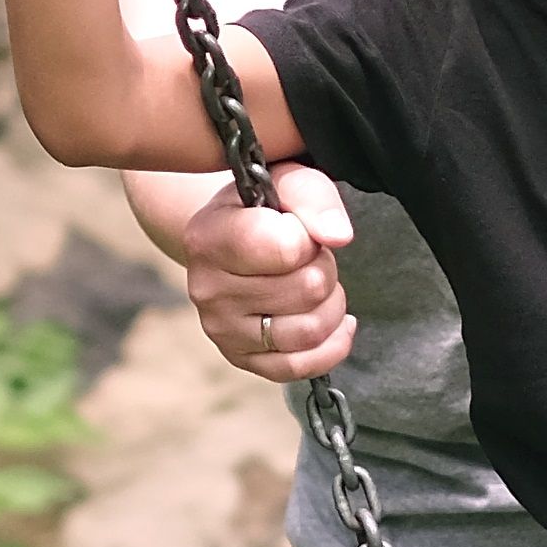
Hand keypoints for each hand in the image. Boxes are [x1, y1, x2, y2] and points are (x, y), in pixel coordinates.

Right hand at [180, 162, 358, 380]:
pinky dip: (332, 344)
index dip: (309, 235)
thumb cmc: (264, 204)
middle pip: (309, 289)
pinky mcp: (240, 358)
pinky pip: (300, 367)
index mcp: (209, 238)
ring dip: (331, 303)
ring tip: (314, 280)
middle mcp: (207, 289)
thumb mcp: (286, 180)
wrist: (234, 233)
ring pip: (310, 330)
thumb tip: (339, 236)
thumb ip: (313, 197)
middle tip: (308, 254)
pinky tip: (336, 322)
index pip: (288, 248)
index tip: (296, 226)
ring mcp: (221, 329)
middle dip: (324, 266)